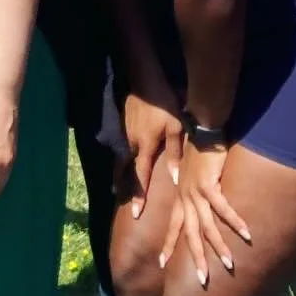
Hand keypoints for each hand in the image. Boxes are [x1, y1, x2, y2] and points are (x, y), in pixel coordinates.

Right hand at [120, 84, 183, 219]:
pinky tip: (124, 159)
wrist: (146, 81)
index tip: (136, 213)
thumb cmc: (165, 105)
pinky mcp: (124, 125)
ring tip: (119, 185)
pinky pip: (123, 146)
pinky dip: (123, 157)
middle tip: (121, 200)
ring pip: (122, 158)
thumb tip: (175, 178)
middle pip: (125, 170)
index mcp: (145, 147)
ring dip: (121, 172)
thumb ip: (174, 154)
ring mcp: (126, 133)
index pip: (141, 177)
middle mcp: (132, 144)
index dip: (139, 196)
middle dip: (123, 186)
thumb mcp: (175, 129)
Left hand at [158, 140, 251, 286]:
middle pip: (190, 234)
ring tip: (229, 264)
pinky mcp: (209, 184)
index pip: (173, 226)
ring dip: (219, 246)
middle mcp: (186, 198)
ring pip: (207, 226)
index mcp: (181, 197)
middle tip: (201, 280)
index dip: (168, 245)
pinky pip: (223, 208)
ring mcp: (196, 192)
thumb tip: (202, 204)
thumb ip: (195, 191)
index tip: (161, 264)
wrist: (201, 128)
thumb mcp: (193, 175)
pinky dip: (235, 221)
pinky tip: (247, 233)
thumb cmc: (200, 151)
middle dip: (196, 258)